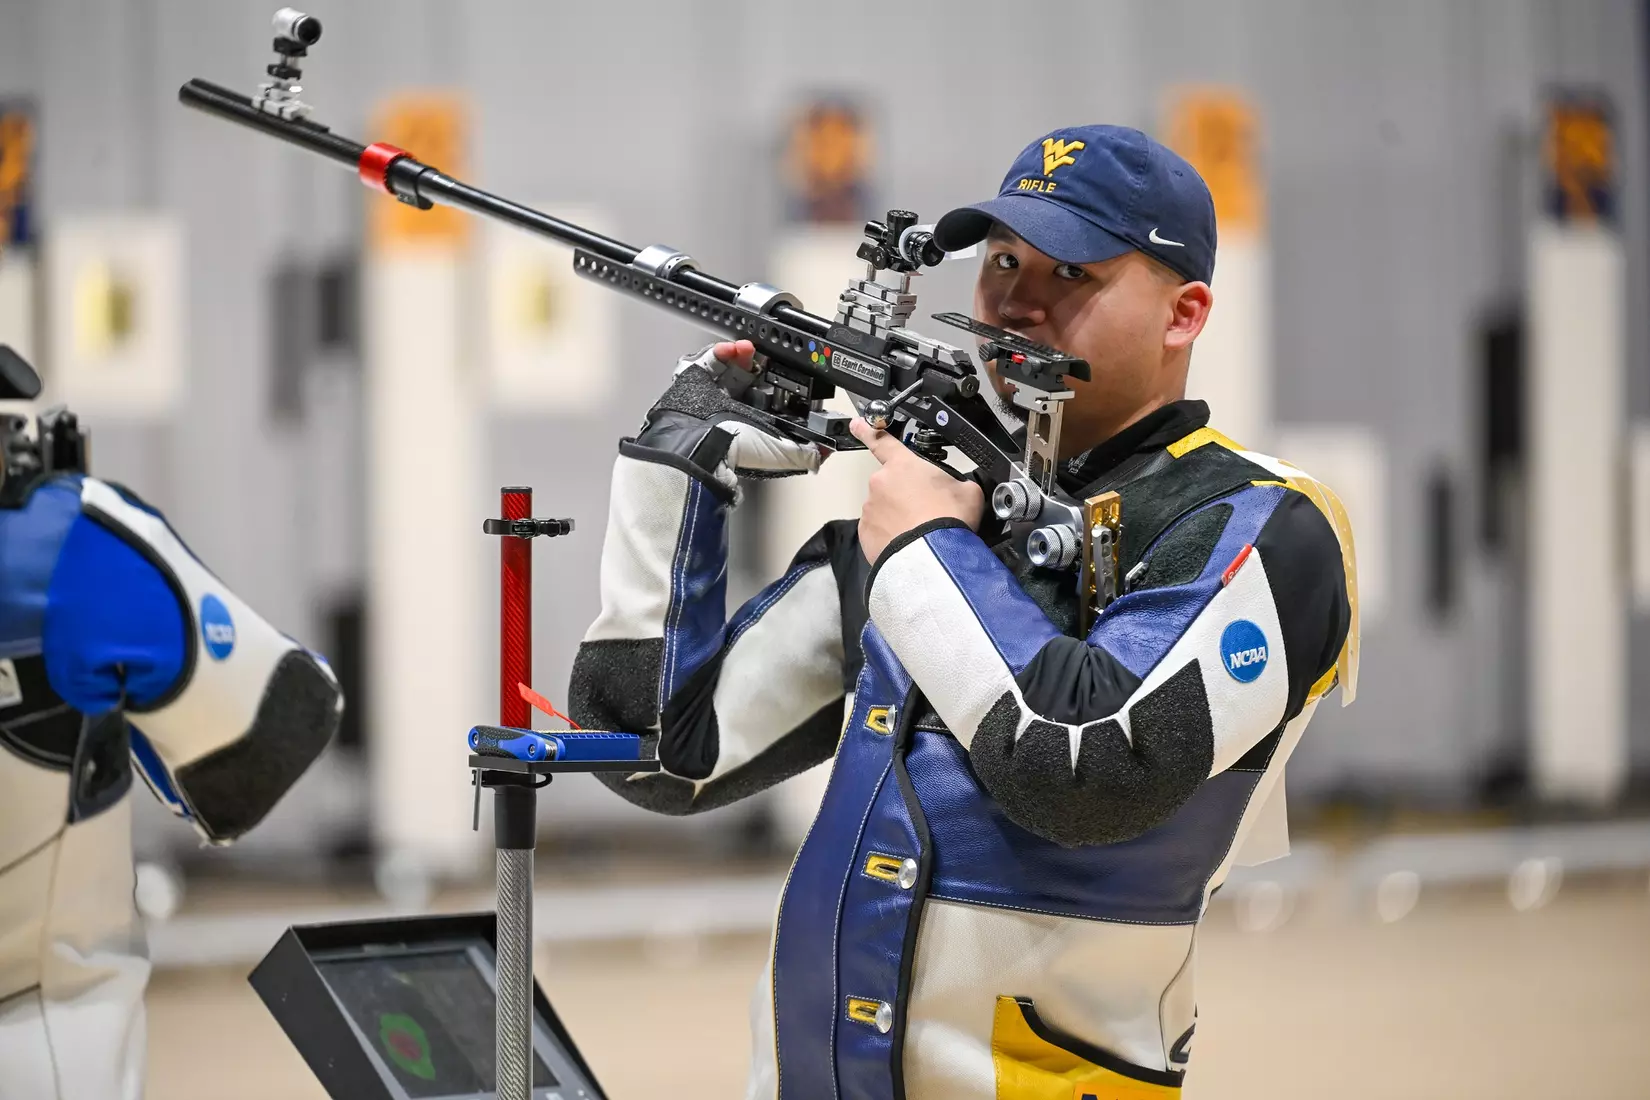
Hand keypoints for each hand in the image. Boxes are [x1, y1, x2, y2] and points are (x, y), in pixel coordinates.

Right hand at [645, 339, 825, 485]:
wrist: (700, 442)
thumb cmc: (737, 449)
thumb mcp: (782, 453)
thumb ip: (806, 452)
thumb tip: (825, 452)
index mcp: (753, 423)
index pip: (769, 399)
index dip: (779, 384)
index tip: (787, 373)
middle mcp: (733, 408)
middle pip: (751, 378)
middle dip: (760, 364)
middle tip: (767, 357)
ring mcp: (715, 393)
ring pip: (732, 366)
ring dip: (743, 354)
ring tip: (749, 349)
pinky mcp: (698, 379)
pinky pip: (710, 359)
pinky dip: (722, 350)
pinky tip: (732, 348)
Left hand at [850, 417, 984, 563]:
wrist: (933, 556)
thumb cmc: (950, 518)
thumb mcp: (968, 491)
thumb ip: (955, 482)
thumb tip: (956, 489)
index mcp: (903, 465)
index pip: (883, 441)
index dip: (868, 430)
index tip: (857, 424)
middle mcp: (880, 482)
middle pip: (891, 484)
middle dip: (905, 495)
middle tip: (926, 511)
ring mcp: (870, 509)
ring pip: (884, 509)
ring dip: (899, 516)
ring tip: (920, 531)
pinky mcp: (865, 533)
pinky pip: (878, 530)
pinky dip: (891, 535)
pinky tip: (908, 542)